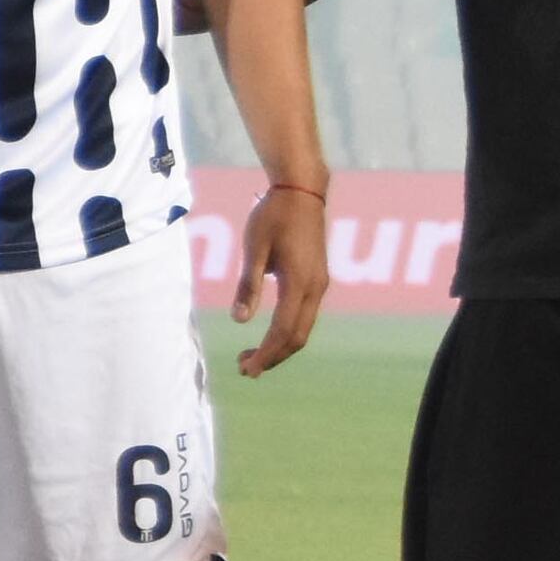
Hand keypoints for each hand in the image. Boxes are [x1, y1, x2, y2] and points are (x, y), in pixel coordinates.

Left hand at [231, 181, 327, 376]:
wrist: (302, 191)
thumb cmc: (273, 215)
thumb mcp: (255, 248)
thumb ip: (248, 285)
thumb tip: (239, 320)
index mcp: (300, 282)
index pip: (283, 331)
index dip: (266, 354)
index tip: (246, 369)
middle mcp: (316, 288)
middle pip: (297, 337)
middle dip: (272, 357)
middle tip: (243, 369)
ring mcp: (319, 284)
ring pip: (303, 328)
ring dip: (279, 346)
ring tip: (250, 357)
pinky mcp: (317, 279)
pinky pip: (304, 316)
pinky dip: (287, 332)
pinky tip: (267, 335)